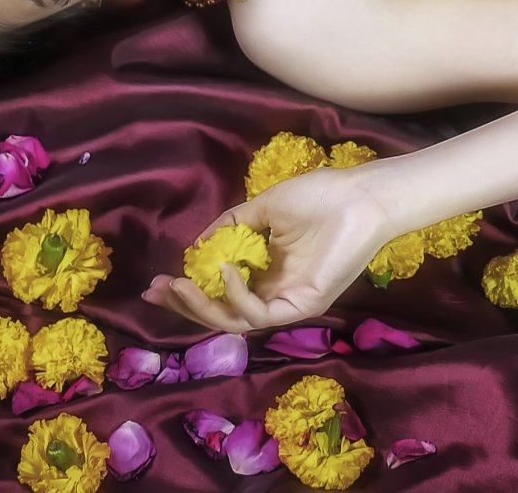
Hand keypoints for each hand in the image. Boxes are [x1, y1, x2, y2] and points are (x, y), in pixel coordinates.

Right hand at [142, 164, 397, 333]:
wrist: (361, 195)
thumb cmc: (321, 196)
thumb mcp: (265, 207)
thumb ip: (232, 226)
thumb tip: (198, 245)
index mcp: (266, 272)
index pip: (220, 294)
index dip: (187, 292)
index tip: (158, 281)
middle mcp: (274, 292)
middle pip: (221, 314)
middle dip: (185, 306)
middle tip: (157, 291)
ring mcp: (288, 302)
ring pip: (235, 322)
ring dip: (203, 307)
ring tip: (180, 286)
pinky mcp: (303, 306)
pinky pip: (260, 314)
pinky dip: (237, 296)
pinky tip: (226, 272)